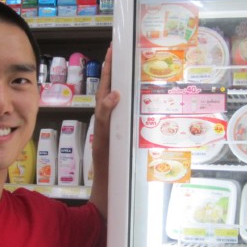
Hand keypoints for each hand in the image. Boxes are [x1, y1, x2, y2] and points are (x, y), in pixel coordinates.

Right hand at [90, 45, 119, 218]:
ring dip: (105, 84)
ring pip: (102, 105)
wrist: (109, 196)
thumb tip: (144, 119)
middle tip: (111, 50)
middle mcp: (104, 126)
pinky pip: (104, 123)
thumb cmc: (119, 174)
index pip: (108, 94)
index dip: (110, 75)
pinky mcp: (102, 143)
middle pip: (102, 94)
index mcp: (110, 124)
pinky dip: (107, 108)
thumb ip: (132, 132)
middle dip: (106, 72)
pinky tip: (114, 95)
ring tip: (110, 63)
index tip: (114, 54)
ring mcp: (102, 134)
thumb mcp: (128, 148)